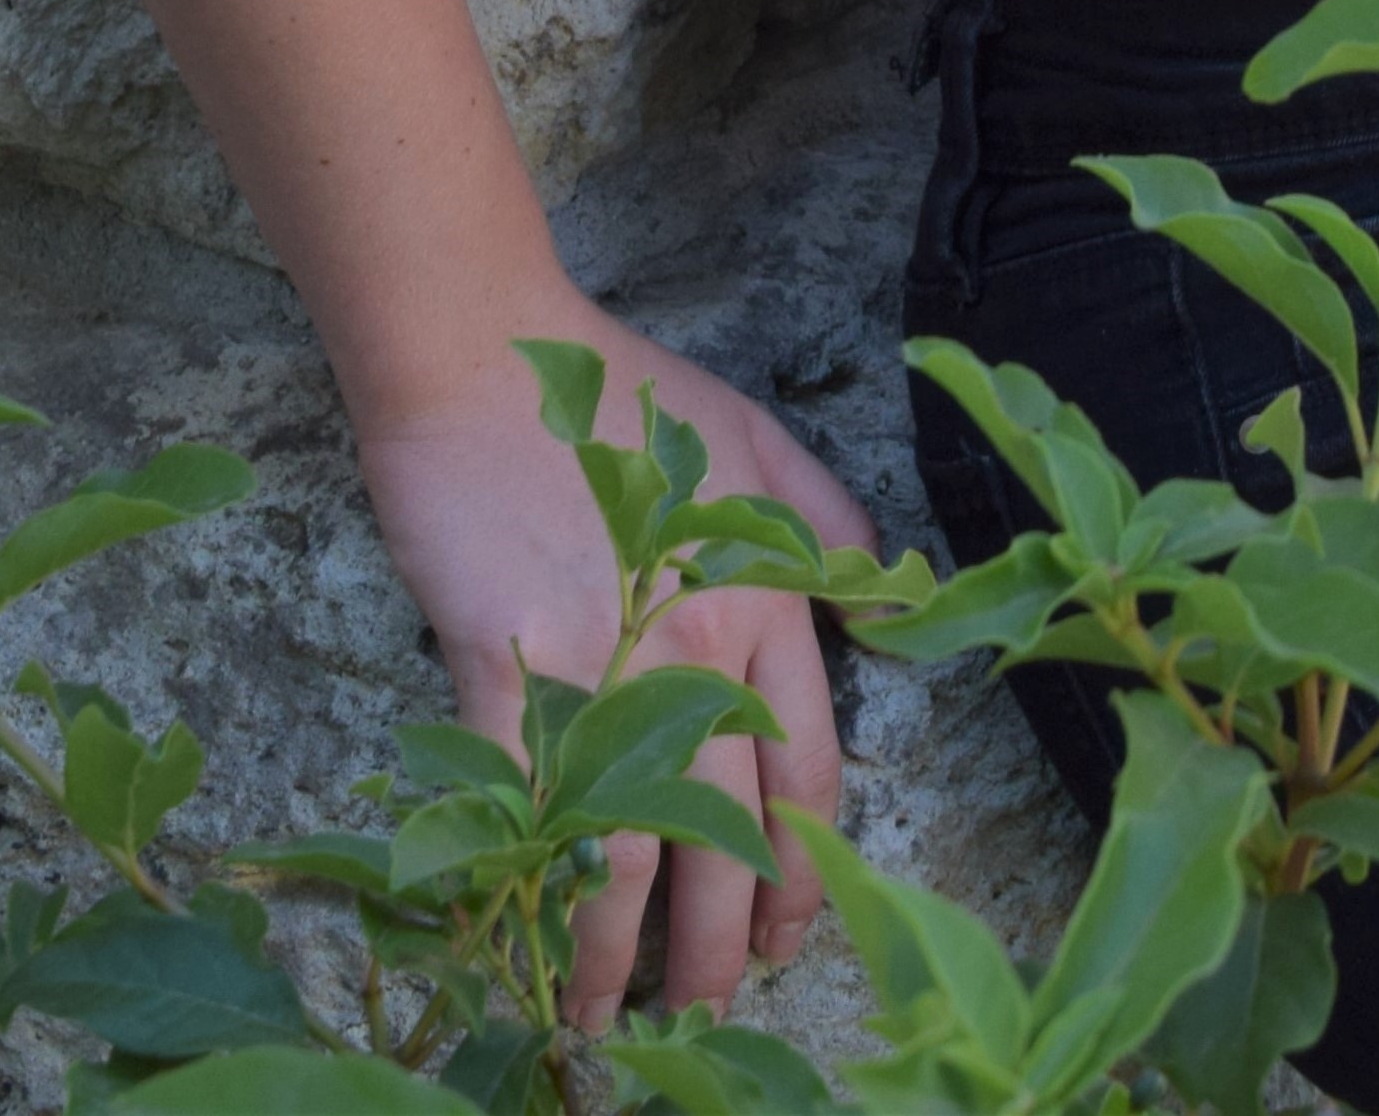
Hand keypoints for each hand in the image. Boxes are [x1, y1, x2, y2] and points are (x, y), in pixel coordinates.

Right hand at [352, 299, 878, 1026]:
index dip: (804, 868)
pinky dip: (526, 895)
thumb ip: (824, 521)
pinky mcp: (514, 675)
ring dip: (623, 953)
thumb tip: (888, 600)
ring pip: (635, 852)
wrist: (491, 362)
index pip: (808, 769)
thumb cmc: (615, 393)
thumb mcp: (753, 436)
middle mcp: (703, 648)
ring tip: (609, 1016)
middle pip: (732, 835)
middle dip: (727, 942)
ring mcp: (610, 667)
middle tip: (714, 1006)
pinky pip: (532, 815)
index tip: (791, 932)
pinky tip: (518, 946)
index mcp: (768, 600)